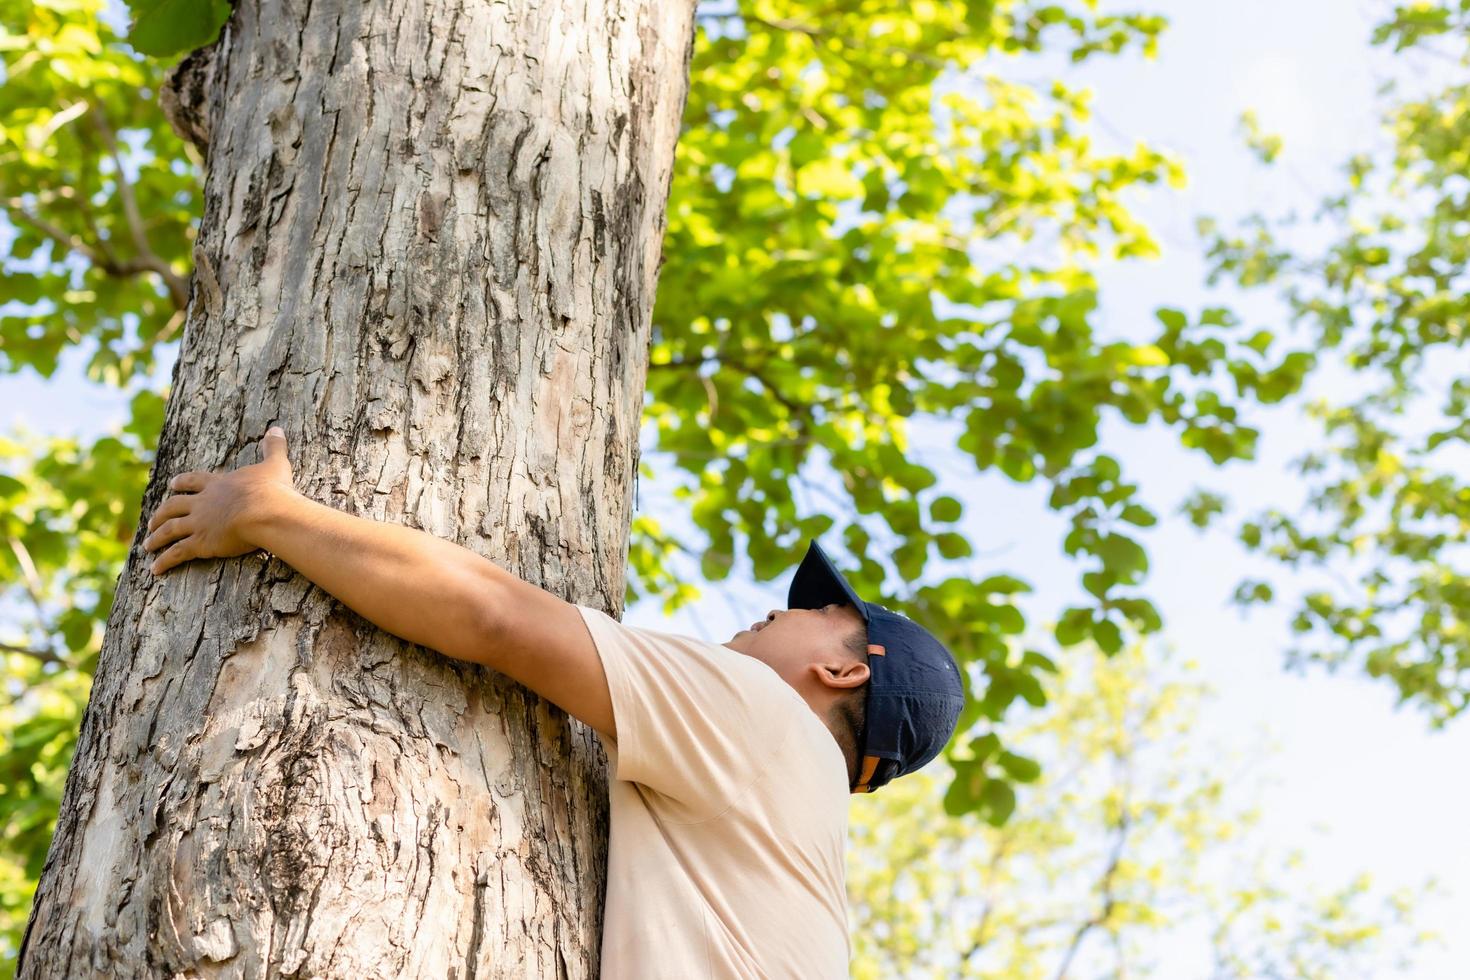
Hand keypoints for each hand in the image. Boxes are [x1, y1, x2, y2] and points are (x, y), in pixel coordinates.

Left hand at [143, 426, 296, 574]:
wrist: (265, 511)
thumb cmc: (272, 490)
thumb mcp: (275, 465)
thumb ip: (273, 448)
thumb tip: (276, 428)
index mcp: (218, 485)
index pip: (193, 481)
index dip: (182, 482)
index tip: (171, 484)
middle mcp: (202, 503)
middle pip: (174, 506)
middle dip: (161, 513)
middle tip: (152, 520)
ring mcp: (199, 523)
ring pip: (170, 530)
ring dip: (156, 537)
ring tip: (147, 545)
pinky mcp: (200, 543)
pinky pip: (177, 553)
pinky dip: (164, 561)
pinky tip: (155, 569)